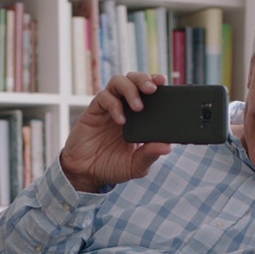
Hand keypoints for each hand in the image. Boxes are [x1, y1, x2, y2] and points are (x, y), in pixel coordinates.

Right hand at [60, 72, 173, 192]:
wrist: (87, 174)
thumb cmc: (113, 167)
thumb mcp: (136, 165)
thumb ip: (150, 155)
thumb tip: (167, 147)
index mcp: (139, 116)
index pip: (148, 91)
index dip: (155, 81)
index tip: (163, 81)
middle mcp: (124, 107)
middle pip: (134, 79)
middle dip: (144, 79)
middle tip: (152, 89)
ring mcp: (108, 108)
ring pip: (118, 82)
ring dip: (130, 89)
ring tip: (138, 106)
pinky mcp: (94, 111)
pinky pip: (103, 98)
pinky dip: (114, 105)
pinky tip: (121, 120)